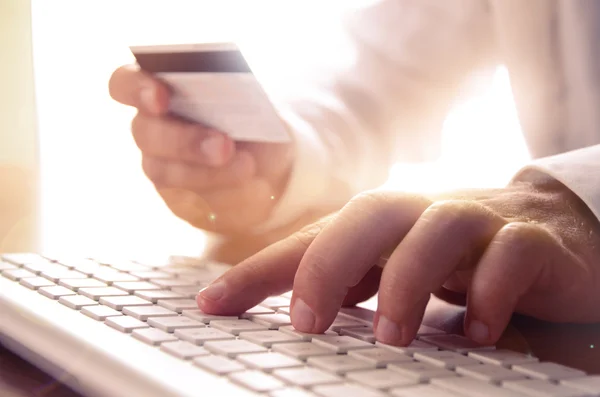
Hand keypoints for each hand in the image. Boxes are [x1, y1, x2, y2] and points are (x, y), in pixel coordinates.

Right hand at [108, 65, 293, 233]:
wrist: (269, 164)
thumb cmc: (253, 119)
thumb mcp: (256, 102)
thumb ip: (239, 95)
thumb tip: (240, 96)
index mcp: (159, 90)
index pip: (125, 85)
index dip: (137, 89)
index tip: (161, 97)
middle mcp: (152, 129)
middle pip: (147, 134)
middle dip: (186, 142)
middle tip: (224, 146)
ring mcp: (161, 168)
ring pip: (170, 175)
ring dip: (212, 174)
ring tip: (249, 168)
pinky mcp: (180, 201)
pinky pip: (196, 205)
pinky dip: (230, 196)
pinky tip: (258, 190)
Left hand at [197, 179, 599, 345]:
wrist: (545, 229)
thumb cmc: (452, 256)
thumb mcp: (392, 269)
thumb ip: (349, 285)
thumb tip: (287, 321)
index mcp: (380, 226)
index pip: (310, 240)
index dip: (258, 270)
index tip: (211, 305)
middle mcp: (421, 214)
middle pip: (367, 215)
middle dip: (328, 264)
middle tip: (305, 321)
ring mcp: (476, 221)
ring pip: (438, 227)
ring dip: (409, 280)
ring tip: (391, 335)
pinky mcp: (528, 240)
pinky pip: (510, 254)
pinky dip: (490, 290)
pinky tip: (477, 331)